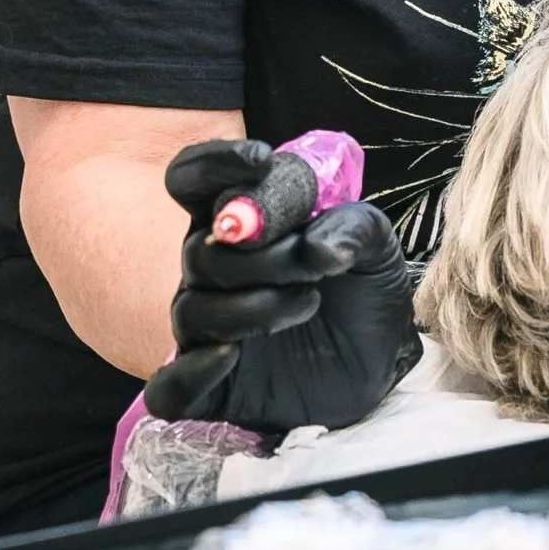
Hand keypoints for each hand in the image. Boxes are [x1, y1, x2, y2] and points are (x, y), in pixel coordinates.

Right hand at [143, 138, 416, 430]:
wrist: (378, 361)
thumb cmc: (364, 289)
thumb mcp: (376, 246)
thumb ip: (353, 227)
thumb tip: (321, 248)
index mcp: (241, 219)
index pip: (195, 178)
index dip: (215, 163)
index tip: (261, 161)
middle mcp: (213, 267)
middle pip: (202, 250)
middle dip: (263, 256)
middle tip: (313, 264)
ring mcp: (205, 328)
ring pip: (193, 309)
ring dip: (252, 307)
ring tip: (308, 303)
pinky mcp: (207, 388)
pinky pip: (170, 387)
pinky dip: (191, 373)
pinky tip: (230, 356)